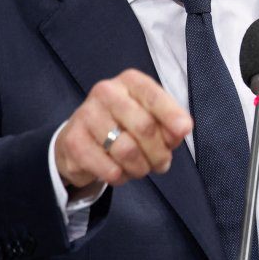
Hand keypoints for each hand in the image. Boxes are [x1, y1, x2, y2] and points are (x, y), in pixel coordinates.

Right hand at [54, 68, 191, 191]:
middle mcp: (106, 92)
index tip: (184, 129)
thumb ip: (168, 125)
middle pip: (144, 127)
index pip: (153, 96)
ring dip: (140, 168)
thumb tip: (181, 130)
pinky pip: (109, 168)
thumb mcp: (149, 119)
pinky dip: (120, 177)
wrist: (78, 140)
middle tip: (161, 165)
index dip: (171, 114)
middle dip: (159, 153)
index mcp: (130, 82)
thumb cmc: (123, 126)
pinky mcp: (73, 140)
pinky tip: (118, 172)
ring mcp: (86, 114)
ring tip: (140, 169)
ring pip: (127, 151)